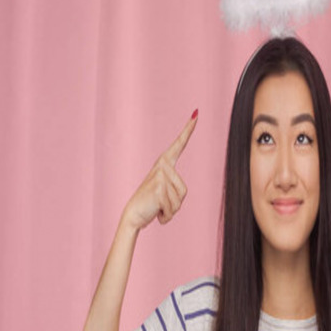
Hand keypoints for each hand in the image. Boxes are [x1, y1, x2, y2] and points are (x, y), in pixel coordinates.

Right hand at [123, 111, 197, 230]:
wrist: (133, 216)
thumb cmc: (152, 205)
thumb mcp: (167, 194)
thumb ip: (174, 187)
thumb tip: (163, 184)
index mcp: (164, 164)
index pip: (179, 144)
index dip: (188, 129)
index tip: (196, 114)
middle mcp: (162, 166)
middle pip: (184, 190)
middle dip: (175, 204)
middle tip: (158, 204)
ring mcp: (159, 175)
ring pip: (179, 200)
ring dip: (171, 210)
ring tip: (157, 207)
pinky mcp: (159, 188)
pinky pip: (173, 207)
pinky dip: (167, 216)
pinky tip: (156, 213)